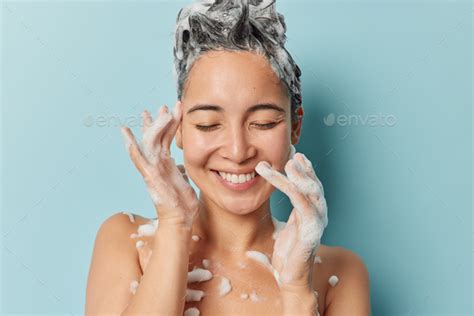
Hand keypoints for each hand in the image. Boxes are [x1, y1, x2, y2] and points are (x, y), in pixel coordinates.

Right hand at [121, 101, 198, 227]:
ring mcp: (152, 169)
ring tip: (159, 112)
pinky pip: (139, 160)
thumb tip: (181, 167)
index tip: (170, 109)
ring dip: (154, 126)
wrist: (180, 220)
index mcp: (165, 163)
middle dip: (157, 120)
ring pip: (149, 142)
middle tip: (161, 105)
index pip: (164, 139)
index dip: (167, 124)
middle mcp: (157, 164)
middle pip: (155, 136)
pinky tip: (126, 136)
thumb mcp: (184, 181)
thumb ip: (180, 171)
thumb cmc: (182, 204)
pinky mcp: (150, 177)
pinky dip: (132, 147)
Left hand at [255, 152, 327, 291]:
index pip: (310, 187)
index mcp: (311, 214)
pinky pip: (302, 203)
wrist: (291, 279)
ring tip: (289, 161)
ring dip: (299, 175)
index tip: (295, 155)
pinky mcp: (311, 229)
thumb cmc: (286, 256)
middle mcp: (318, 215)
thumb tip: (271, 207)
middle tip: (293, 153)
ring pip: (309, 191)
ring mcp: (317, 222)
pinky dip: (293, 188)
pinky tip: (285, 178)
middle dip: (304, 168)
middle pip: (314, 185)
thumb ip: (283, 217)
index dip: (305, 170)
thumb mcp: (283, 230)